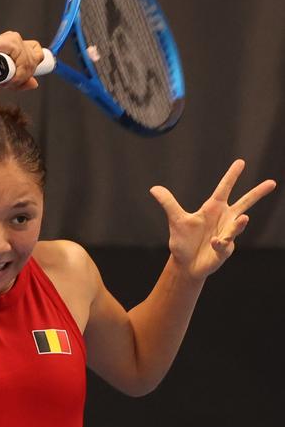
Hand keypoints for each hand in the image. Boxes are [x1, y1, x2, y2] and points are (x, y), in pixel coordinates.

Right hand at [0, 32, 43, 90]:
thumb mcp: (6, 80)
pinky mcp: (12, 42)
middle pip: (36, 58)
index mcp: (18, 45)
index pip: (37, 52)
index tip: (23, 75)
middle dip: (27, 74)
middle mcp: (18, 40)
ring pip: (30, 62)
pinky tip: (9, 78)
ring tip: (8, 82)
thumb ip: (21, 81)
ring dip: (21, 77)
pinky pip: (23, 62)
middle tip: (13, 81)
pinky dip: (18, 74)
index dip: (33, 65)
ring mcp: (15, 39)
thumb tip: (35, 83)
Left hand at [150, 160, 276, 279]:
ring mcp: (227, 233)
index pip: (224, 188)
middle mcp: (224, 218)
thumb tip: (154, 188)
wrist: (185, 264)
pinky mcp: (226, 249)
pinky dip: (220, 242)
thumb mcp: (176, 221)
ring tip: (243, 218)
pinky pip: (224, 243)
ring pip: (238, 224)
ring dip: (239, 223)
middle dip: (257, 193)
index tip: (240, 162)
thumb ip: (168, 203)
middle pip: (244, 203)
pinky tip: (215, 242)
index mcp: (213, 208)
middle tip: (272, 183)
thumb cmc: (183, 241)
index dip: (231, 176)